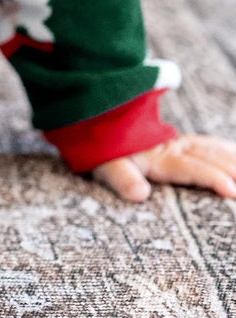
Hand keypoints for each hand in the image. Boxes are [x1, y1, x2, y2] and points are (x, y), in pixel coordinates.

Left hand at [93, 132, 235, 202]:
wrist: (97, 123)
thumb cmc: (102, 153)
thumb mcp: (105, 166)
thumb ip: (121, 178)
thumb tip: (140, 194)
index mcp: (157, 157)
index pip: (190, 168)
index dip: (211, 178)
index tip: (232, 191)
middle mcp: (174, 148)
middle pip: (212, 159)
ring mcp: (180, 144)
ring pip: (216, 151)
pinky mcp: (182, 143)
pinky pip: (212, 146)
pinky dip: (229, 151)